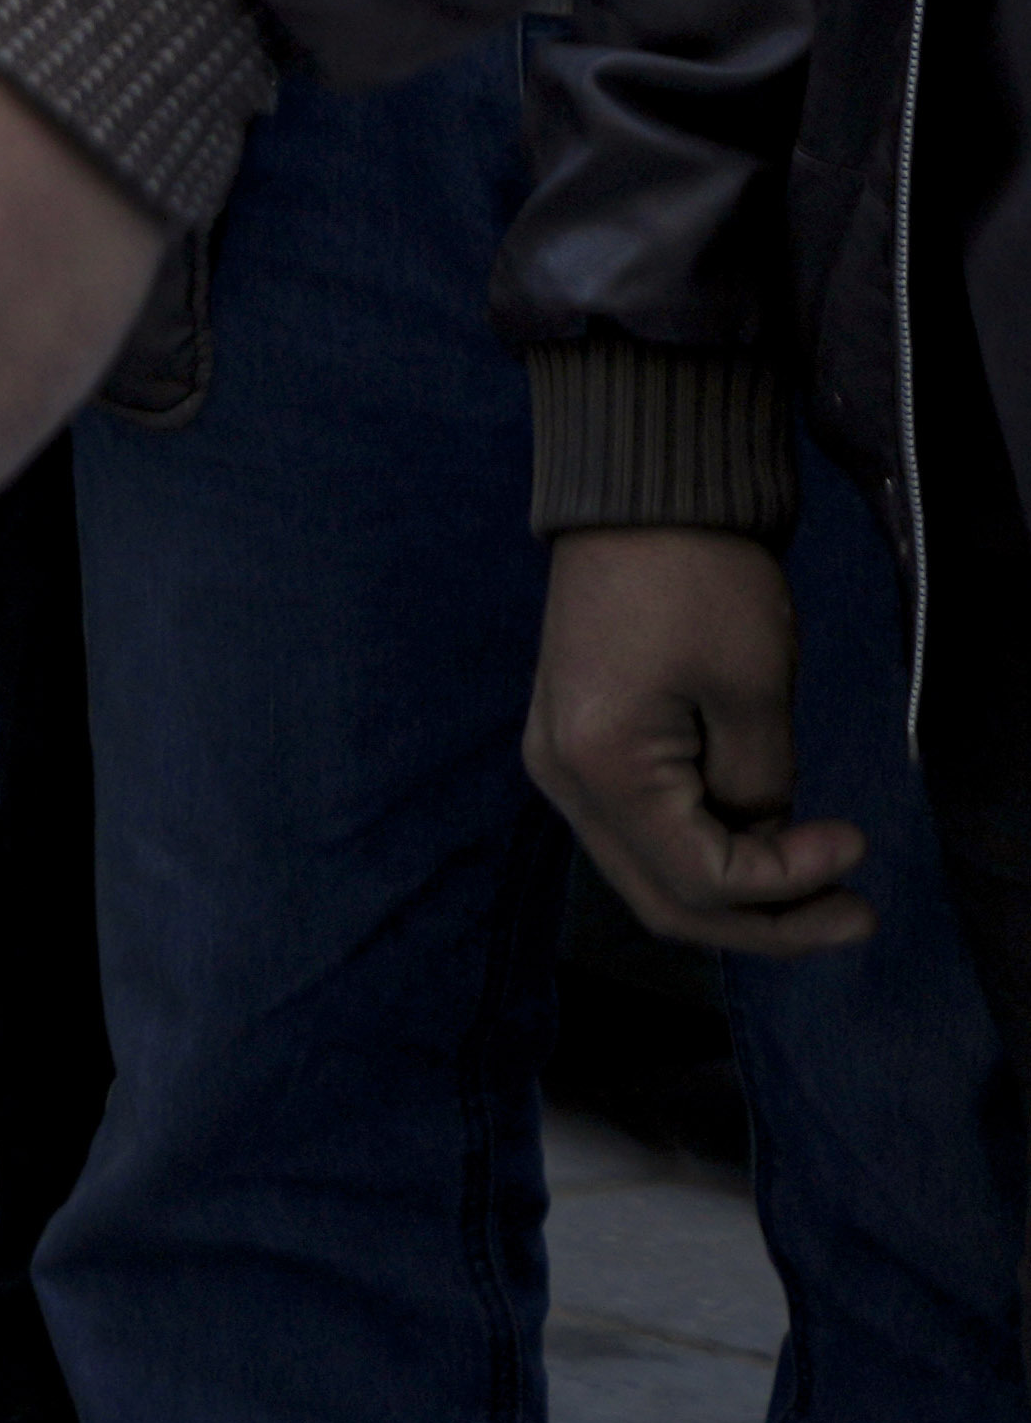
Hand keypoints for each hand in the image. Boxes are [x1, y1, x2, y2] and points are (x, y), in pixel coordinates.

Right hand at [533, 523, 872, 954]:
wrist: (639, 499)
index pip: (701, 878)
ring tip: (823, 884)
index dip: (789, 883)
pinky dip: (708, 851)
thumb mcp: (752, 690)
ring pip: (651, 873)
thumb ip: (760, 784)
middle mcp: (563, 781)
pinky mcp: (579, 742)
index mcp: (601, 769)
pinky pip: (642, 830)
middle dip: (766, 923)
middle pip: (664, 901)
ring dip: (739, 893)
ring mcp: (562, 764)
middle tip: (855, 917)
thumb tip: (763, 830)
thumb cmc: (697, 582)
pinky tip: (766, 836)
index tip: (859, 844)